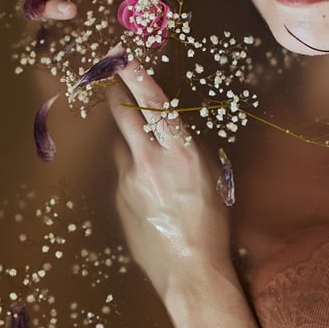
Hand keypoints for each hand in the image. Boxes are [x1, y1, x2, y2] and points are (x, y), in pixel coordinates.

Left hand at [106, 63, 234, 304]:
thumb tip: (177, 132)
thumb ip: (192, 151)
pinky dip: (132, 174)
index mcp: (182, 153)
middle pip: (124, 116)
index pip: (154, 105)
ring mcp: (129, 180)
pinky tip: (150, 194)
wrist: (189, 269)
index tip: (123, 57)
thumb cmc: (212, 226)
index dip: (136, 76)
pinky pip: (122, 174)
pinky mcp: (119, 198)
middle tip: (114, 82)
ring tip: (150, 159)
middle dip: (118, 95)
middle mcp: (151, 162)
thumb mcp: (214, 180)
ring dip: (129, 142)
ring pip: (121, 146)